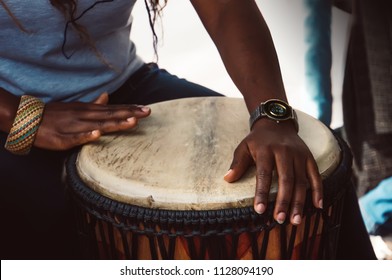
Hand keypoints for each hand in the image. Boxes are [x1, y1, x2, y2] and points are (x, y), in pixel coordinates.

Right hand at [34, 93, 150, 149]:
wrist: (28, 118)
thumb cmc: (56, 115)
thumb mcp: (77, 107)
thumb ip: (94, 104)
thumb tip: (108, 96)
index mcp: (88, 110)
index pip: (113, 109)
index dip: (130, 109)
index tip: (146, 109)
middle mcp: (85, 116)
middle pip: (111, 115)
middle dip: (130, 114)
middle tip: (148, 112)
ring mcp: (74, 126)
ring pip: (98, 124)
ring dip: (115, 122)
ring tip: (132, 122)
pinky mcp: (63, 138)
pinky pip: (76, 137)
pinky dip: (87, 135)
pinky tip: (97, 134)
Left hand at [224, 118, 322, 224]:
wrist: (276, 122)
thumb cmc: (257, 140)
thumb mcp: (244, 147)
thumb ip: (237, 163)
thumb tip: (227, 179)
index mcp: (266, 150)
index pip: (264, 174)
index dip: (261, 193)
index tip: (259, 210)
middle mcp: (284, 152)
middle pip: (286, 180)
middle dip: (283, 201)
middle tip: (280, 219)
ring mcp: (299, 155)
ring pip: (301, 181)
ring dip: (299, 202)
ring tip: (295, 220)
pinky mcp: (309, 157)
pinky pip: (315, 175)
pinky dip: (318, 191)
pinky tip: (317, 206)